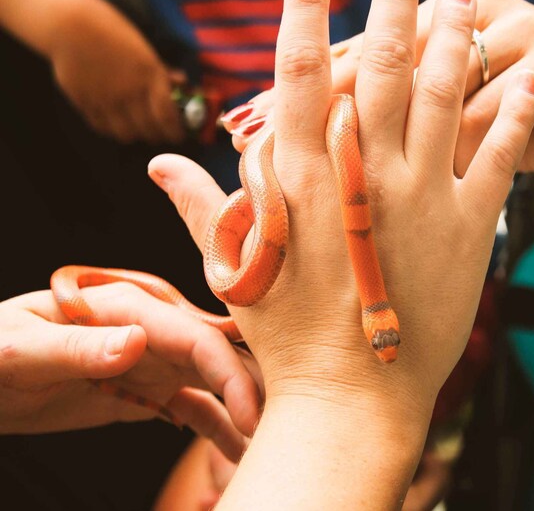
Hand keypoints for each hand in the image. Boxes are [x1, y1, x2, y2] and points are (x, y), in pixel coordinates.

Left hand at [0, 285, 260, 460]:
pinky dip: (220, 428)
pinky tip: (241, 450)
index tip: (253, 414)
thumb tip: (136, 344)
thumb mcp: (20, 351)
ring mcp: (154, 362)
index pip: (195, 338)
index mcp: (127, 308)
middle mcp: (152, 331)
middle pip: (220, 360)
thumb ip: (78, 346)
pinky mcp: (148, 390)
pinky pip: (195, 409)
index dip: (231, 374)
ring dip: (245, 412)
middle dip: (255, 391)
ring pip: (217, 385)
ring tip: (272, 447)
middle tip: (283, 433)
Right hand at [47, 1, 184, 143]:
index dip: (175, 131)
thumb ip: (162, 71)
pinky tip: (117, 121)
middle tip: (161, 132)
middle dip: (159, 135)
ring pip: (126, 134)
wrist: (70, 25)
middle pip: (149, 130)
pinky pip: (103, 127)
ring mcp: (105, 99)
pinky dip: (113, 129)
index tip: (178, 133)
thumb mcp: (144, 49)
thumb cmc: (112, 32)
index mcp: (149, 75)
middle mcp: (128, 91)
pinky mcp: (85, 102)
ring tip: (139, 127)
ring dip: (136, 134)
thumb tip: (181, 84)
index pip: (167, 116)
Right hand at [148, 0, 533, 506]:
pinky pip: (498, 153)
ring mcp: (420, 195)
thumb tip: (157, 163)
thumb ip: (202, 204)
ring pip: (441, 93)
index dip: (304, 11)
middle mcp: (363, 171)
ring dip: (453, 36)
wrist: (350, 396)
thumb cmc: (287, 333)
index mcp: (302, 175)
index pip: (300, 70)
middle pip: (378, 62)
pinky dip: (517, 110)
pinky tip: (529, 71)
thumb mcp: (235, 265)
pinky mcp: (467, 226)